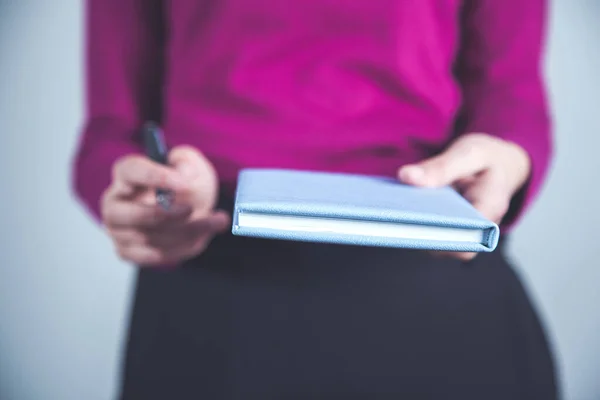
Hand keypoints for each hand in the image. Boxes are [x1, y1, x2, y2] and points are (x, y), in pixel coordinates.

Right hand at [101, 145, 229, 266]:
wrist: (190, 206)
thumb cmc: (185, 182)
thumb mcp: (190, 164)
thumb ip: (187, 163)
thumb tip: (184, 176)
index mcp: (126, 173)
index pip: (133, 171)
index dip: (157, 177)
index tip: (184, 184)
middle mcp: (115, 202)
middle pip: (135, 214)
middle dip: (167, 215)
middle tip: (192, 209)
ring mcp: (118, 230)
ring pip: (150, 238)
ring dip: (187, 231)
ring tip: (217, 220)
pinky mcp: (128, 252)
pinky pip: (156, 255)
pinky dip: (183, 247)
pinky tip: (203, 235)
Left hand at [397, 133, 529, 260]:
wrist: (499, 164)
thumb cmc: (487, 158)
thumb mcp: (469, 153)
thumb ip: (441, 166)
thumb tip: (405, 177)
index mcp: (491, 210)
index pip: (467, 239)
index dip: (439, 238)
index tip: (411, 222)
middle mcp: (477, 229)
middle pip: (445, 245)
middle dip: (418, 233)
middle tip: (390, 216)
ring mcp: (461, 233)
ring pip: (433, 242)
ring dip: (411, 229)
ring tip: (386, 212)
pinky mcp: (446, 229)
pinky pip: (428, 232)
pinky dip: (411, 222)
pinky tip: (392, 208)